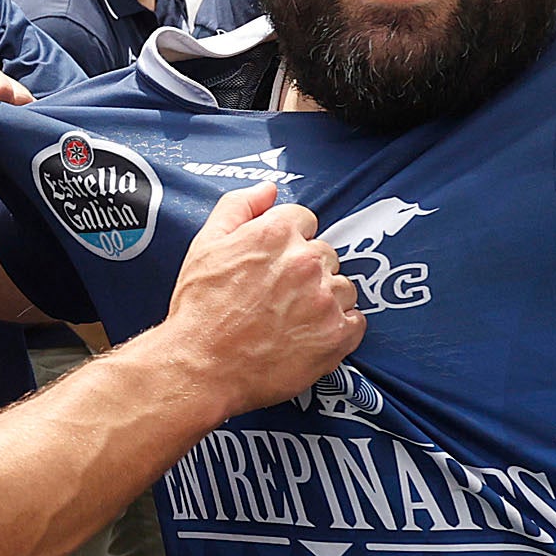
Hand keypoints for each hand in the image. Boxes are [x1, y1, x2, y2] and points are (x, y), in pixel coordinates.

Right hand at [157, 184, 363, 406]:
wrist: (201, 366)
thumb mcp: (206, 244)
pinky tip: (311, 335)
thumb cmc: (200, 309)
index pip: (304, 220)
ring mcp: (324, 299)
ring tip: (292, 319)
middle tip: (279, 295)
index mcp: (275, 234)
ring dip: (324, 298)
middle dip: (307, 270)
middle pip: (325, 253)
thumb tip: (268, 189)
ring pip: (343, 287)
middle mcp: (305, 262)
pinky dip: (339, 328)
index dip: (288, 240)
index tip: (275, 262)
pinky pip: (356, 321)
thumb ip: (238, 206)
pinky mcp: (336, 335)